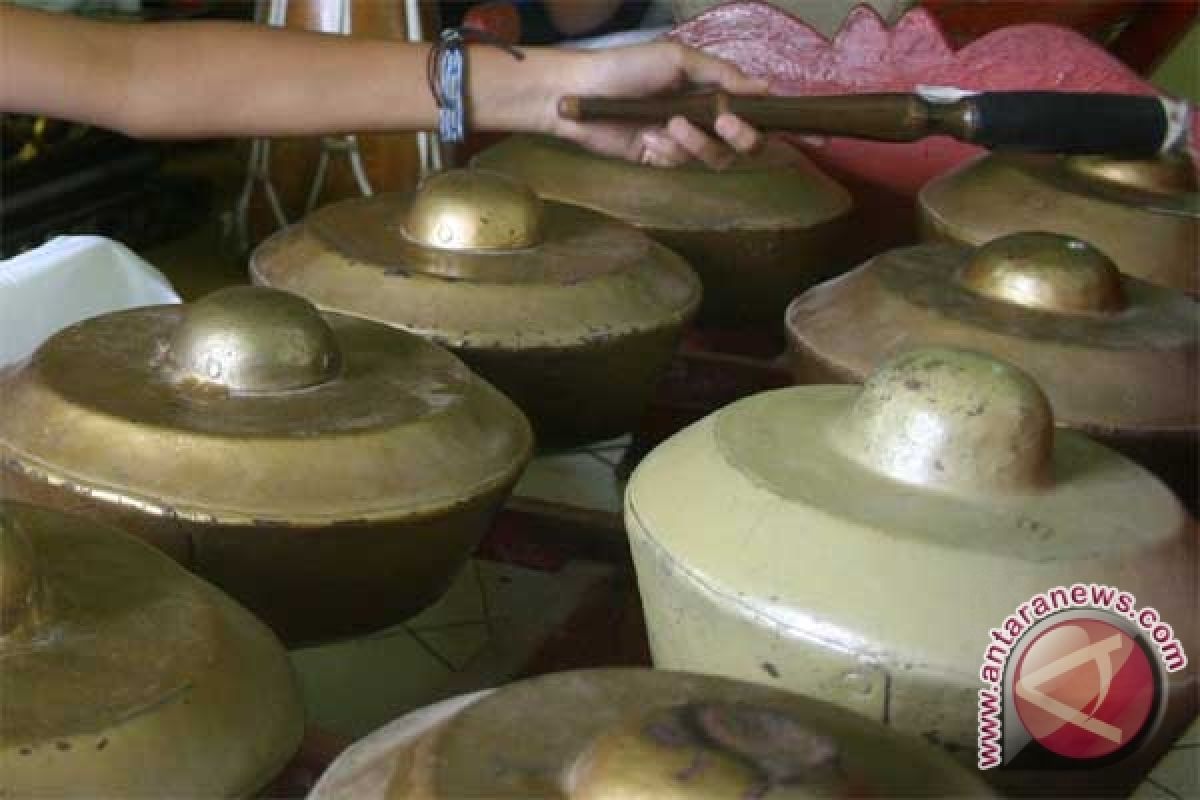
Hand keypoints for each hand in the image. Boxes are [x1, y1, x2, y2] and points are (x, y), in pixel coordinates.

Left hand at [551, 41, 767, 168]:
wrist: (582, 92)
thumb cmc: (628, 66)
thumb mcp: (678, 58)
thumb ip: (721, 74)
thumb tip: (765, 88)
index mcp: (710, 91)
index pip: (750, 113)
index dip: (758, 120)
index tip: (752, 115)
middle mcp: (702, 118)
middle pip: (740, 144)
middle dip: (739, 138)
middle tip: (725, 124)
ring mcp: (681, 142)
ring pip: (711, 157)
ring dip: (695, 143)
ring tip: (670, 124)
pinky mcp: (659, 159)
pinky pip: (678, 165)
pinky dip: (666, 152)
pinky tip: (646, 137)